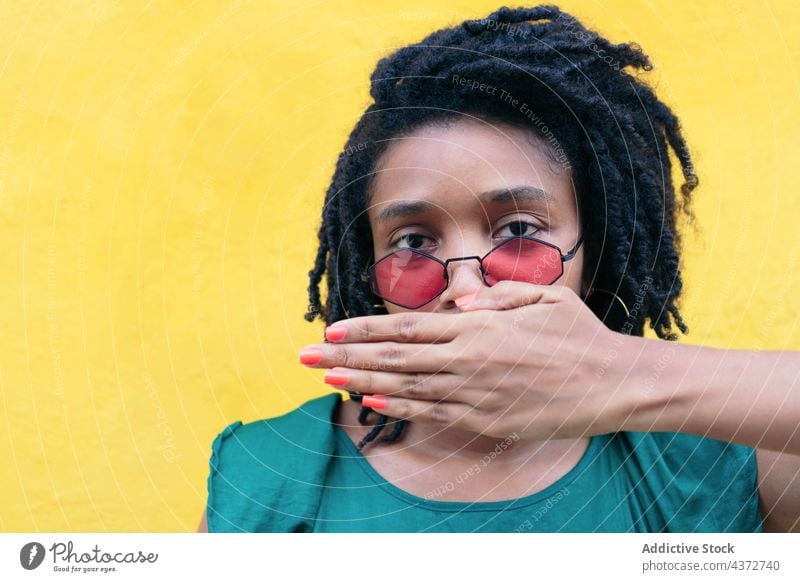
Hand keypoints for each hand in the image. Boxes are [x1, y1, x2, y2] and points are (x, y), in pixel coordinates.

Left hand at [298, 281, 640, 439]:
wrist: (613, 383)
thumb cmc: (580, 336)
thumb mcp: (543, 299)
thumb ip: (496, 297)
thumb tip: (459, 304)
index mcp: (478, 326)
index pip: (406, 326)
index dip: (364, 329)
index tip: (330, 330)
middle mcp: (468, 358)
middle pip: (394, 356)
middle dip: (345, 357)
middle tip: (304, 357)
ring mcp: (475, 392)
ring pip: (406, 386)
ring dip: (362, 383)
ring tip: (325, 381)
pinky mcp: (487, 419)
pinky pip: (434, 412)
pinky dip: (401, 407)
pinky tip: (372, 402)